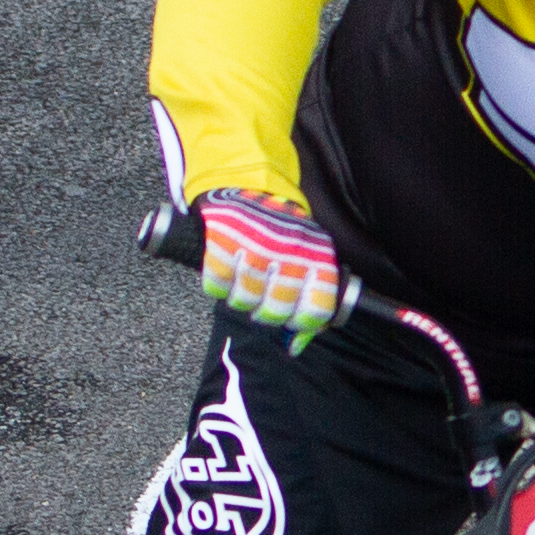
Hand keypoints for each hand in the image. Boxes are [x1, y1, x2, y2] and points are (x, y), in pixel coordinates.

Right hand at [197, 190, 348, 347]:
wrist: (249, 186)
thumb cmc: (283, 233)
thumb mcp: (308, 258)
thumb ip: (309, 301)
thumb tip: (295, 348)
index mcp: (317, 255)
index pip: (317, 309)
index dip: (301, 323)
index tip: (291, 319)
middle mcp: (289, 251)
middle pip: (276, 312)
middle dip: (265, 314)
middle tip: (261, 301)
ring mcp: (256, 245)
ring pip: (244, 301)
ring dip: (240, 299)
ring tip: (244, 283)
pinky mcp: (224, 240)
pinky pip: (217, 286)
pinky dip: (217, 286)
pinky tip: (226, 273)